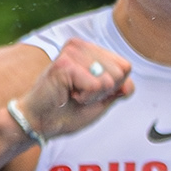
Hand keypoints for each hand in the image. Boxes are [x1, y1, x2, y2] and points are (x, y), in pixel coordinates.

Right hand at [18, 38, 136, 142]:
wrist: (42, 123)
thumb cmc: (68, 111)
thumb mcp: (102, 100)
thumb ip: (119, 88)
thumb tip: (129, 84)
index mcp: (90, 51)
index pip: (125, 66)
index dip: (114, 87)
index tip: (91, 92)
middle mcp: (80, 47)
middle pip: (121, 70)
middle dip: (105, 91)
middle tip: (81, 94)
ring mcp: (72, 53)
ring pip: (109, 79)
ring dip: (94, 95)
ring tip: (73, 94)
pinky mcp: (64, 64)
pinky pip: (96, 85)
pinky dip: (86, 97)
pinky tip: (68, 94)